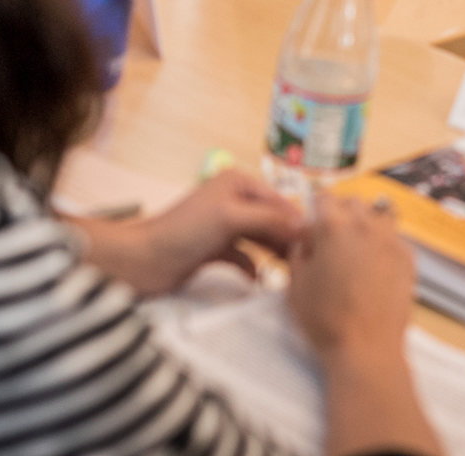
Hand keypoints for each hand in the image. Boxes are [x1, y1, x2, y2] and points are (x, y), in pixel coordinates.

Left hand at [74, 169, 303, 294]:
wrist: (145, 260)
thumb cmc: (185, 230)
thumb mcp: (231, 218)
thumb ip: (269, 219)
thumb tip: (303, 224)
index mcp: (237, 183)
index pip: (278, 200)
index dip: (298, 220)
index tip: (319, 242)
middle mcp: (232, 200)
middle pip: (271, 219)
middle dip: (288, 239)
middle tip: (308, 262)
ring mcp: (224, 225)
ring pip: (260, 239)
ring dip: (274, 254)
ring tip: (291, 273)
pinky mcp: (216, 249)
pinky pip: (245, 257)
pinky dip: (253, 268)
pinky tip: (259, 281)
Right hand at [288, 194, 414, 360]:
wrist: (366, 349)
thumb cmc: (325, 320)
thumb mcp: (296, 286)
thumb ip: (298, 255)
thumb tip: (305, 244)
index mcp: (332, 226)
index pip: (323, 197)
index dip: (316, 209)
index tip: (314, 226)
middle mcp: (364, 225)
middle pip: (353, 202)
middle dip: (342, 213)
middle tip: (334, 239)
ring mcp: (390, 240)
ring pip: (378, 215)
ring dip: (366, 224)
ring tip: (358, 249)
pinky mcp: (408, 258)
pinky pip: (395, 238)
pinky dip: (385, 245)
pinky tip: (377, 267)